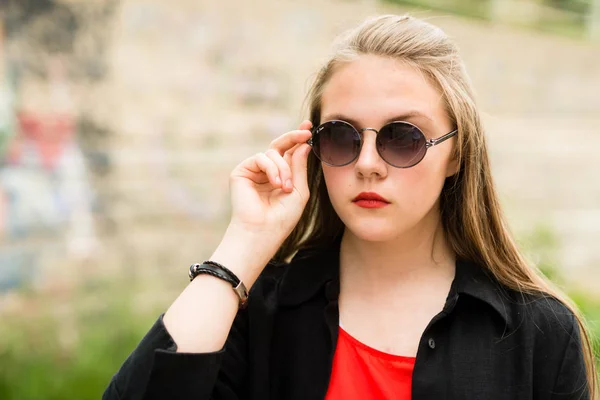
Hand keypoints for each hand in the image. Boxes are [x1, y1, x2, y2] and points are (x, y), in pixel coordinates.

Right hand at [228, 120, 312, 238]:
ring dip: (284, 168)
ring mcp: (254, 170)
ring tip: (285, 187)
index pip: (290, 153)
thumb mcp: (299, 190)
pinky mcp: (242, 171)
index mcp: (282, 175)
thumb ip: (300, 167)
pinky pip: (261, 158)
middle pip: (280, 145)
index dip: (298, 139)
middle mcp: (267, 171)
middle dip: (293, 136)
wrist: (264, 231)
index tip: (309, 128)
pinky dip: (272, 169)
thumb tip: (304, 144)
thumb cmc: (283, 217)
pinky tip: (276, 184)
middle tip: (306, 132)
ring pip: (273, 153)